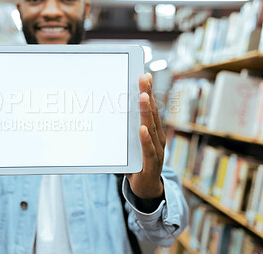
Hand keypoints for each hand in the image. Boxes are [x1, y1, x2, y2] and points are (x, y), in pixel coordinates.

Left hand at [126, 73, 165, 198]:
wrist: (146, 189)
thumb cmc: (136, 164)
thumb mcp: (129, 145)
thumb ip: (123, 132)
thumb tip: (106, 114)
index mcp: (153, 132)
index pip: (151, 109)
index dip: (149, 92)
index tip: (144, 76)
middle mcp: (157, 138)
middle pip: (153, 114)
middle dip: (148, 95)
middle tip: (143, 78)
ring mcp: (157, 151)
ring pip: (152, 129)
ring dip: (147, 112)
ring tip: (143, 97)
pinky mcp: (152, 164)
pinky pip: (148, 150)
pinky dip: (145, 139)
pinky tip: (142, 129)